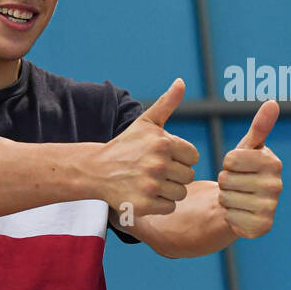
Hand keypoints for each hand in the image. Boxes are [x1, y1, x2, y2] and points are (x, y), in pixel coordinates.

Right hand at [95, 78, 199, 217]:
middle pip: (188, 176)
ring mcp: (151, 186)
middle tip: (155, 170)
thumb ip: (167, 103)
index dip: (181, 158)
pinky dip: (160, 204)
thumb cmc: (126, 145)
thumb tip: (181, 82)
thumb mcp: (146, 122)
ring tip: (151, 182)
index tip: (164, 157)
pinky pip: (169, 207)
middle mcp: (158, 164)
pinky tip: (146, 194)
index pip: (193, 157)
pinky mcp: (144, 205)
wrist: (97, 170)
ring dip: (169, 190)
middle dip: (175, 175)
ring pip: (181, 193)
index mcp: (163, 143)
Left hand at [217, 100, 281, 239]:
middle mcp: (276, 185)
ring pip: (226, 198)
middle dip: (225, 182)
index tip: (237, 168)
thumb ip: (260, 126)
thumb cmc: (245, 172)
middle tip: (236, 186)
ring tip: (237, 198)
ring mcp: (271, 207)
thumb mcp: (249, 148)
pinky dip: (229, 216)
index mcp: (273, 163)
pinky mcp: (262, 227)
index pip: (230, 159)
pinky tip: (239, 214)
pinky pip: (230, 217)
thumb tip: (273, 103)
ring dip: (225, 198)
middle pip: (226, 179)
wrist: (245, 206)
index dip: (227, 164)